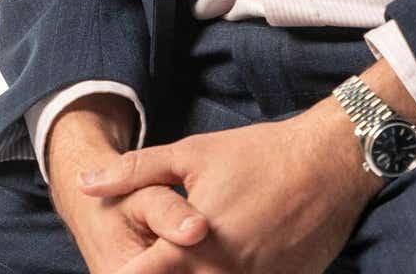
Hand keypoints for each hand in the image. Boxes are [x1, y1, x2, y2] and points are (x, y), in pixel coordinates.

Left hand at [72, 103, 375, 272]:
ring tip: (197, 253)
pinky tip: (233, 257)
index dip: (123, 270)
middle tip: (161, 252)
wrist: (329, 163)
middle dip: (160, 271)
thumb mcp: (192, 154)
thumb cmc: (258, 155)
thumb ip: (135, 171)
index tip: (122, 260)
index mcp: (189, 246)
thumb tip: (86, 183)